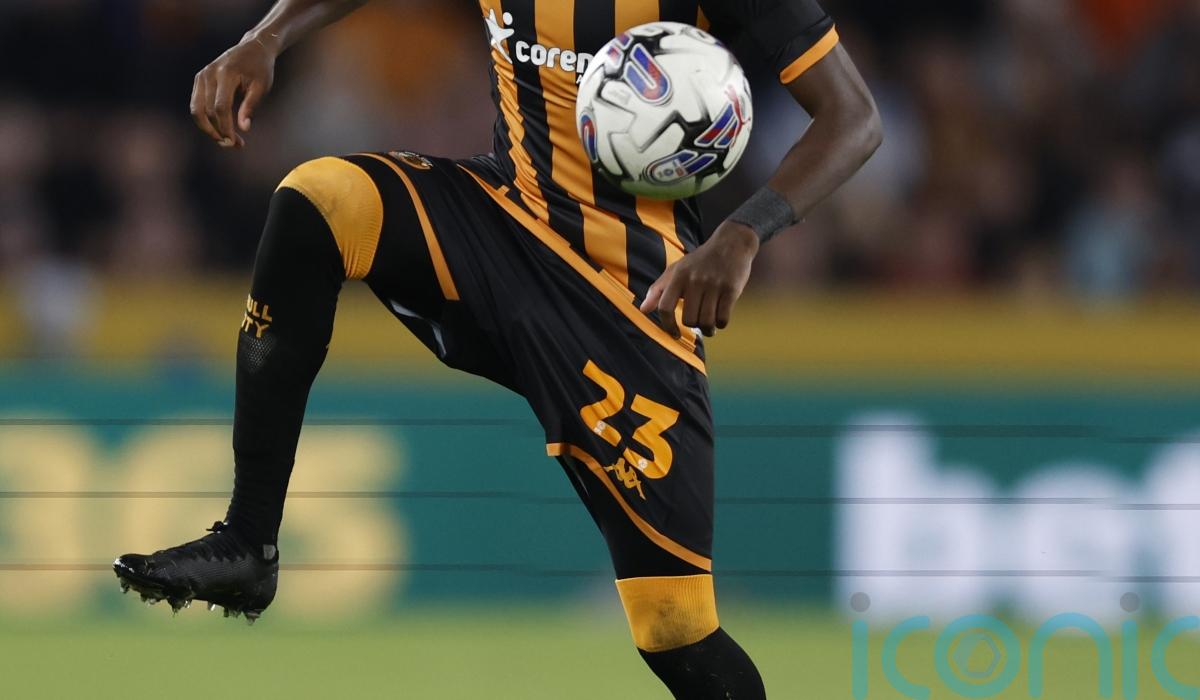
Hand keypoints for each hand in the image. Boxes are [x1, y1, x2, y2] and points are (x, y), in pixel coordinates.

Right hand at [190, 36, 277, 147]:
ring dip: (209, 128)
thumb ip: (251, 106)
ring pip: (197, 110)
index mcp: (226, 73)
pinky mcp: (199, 80)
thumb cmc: (260, 68)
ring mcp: (201, 76)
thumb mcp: (262, 86)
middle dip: (218, 131)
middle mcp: (209, 74)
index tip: (235, 142)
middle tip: (233, 145)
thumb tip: (244, 128)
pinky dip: (206, 119)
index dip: (225, 127)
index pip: (220, 106)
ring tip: (226, 140)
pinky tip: (220, 128)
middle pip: (206, 110)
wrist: (252, 48)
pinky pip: (197, 104)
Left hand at [640, 221, 758, 337]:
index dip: (668, 325)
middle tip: (698, 322)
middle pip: (689, 320)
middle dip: (694, 326)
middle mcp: (695, 280)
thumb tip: (643, 310)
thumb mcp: (676, 269)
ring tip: (710, 325)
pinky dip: (721, 324)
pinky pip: (723, 318)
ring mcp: (714, 285)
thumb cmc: (700, 260)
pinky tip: (720, 318)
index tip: (675, 334)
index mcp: (678, 276)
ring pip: (707, 322)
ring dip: (708, 329)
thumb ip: (658, 289)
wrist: (731, 243)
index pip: (665, 307)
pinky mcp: (731, 289)